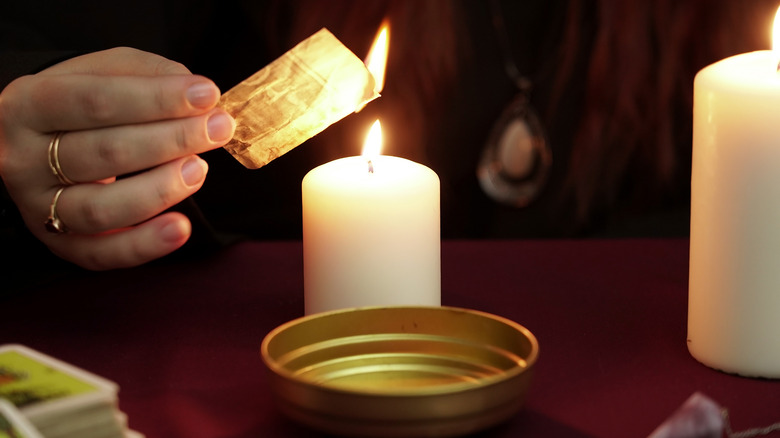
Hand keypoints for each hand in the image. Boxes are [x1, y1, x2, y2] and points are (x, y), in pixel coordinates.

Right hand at [0, 47, 235, 269]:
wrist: (42, 141)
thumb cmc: (84, 105)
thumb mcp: (105, 72)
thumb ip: (148, 75)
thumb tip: (197, 95)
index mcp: (29, 104)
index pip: (94, 100)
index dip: (156, 98)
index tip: (207, 95)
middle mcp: (24, 158)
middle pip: (103, 153)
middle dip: (172, 140)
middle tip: (219, 129)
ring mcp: (38, 206)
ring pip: (101, 208)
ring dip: (160, 190)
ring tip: (200, 168)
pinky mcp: (59, 243)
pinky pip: (102, 254)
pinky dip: (145, 245)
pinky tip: (182, 227)